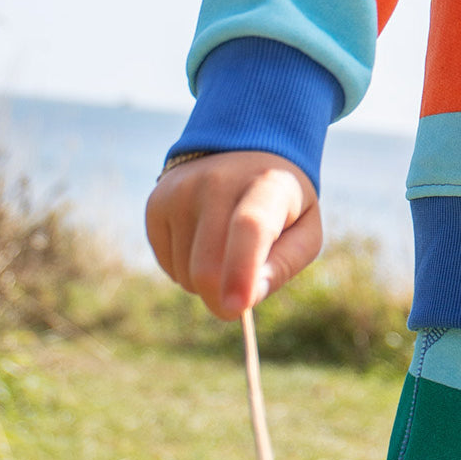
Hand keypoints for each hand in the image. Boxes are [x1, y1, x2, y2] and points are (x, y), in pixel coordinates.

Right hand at [145, 150, 321, 319]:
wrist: (242, 151)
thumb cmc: (282, 204)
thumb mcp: (304, 229)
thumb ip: (285, 264)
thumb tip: (250, 298)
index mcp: (267, 184)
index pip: (249, 227)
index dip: (241, 270)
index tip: (237, 307)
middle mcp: (217, 181)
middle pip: (207, 267)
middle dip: (224, 298)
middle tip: (243, 294)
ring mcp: (180, 191)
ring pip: (185, 274)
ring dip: (207, 281)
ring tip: (228, 245)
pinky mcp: (156, 204)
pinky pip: (167, 266)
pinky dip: (187, 269)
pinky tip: (205, 239)